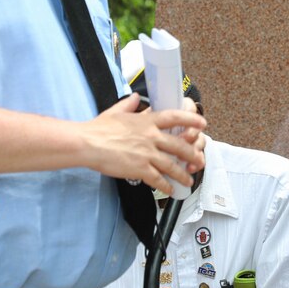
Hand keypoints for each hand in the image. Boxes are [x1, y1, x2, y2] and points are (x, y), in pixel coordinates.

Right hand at [82, 94, 206, 194]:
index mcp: (146, 121)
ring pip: (172, 165)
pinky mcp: (139, 168)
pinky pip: (158, 179)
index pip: (175, 116)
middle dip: (193, 154)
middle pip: (180, 144)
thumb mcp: (116, 111)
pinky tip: (170, 190)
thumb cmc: (98, 128)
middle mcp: (150, 136)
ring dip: (182, 174)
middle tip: (200, 160)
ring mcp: (146, 153)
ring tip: (188, 180)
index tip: (202, 123)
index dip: (191, 118)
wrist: (86, 143)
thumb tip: (134, 97)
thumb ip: (128, 104)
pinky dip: (166, 186)